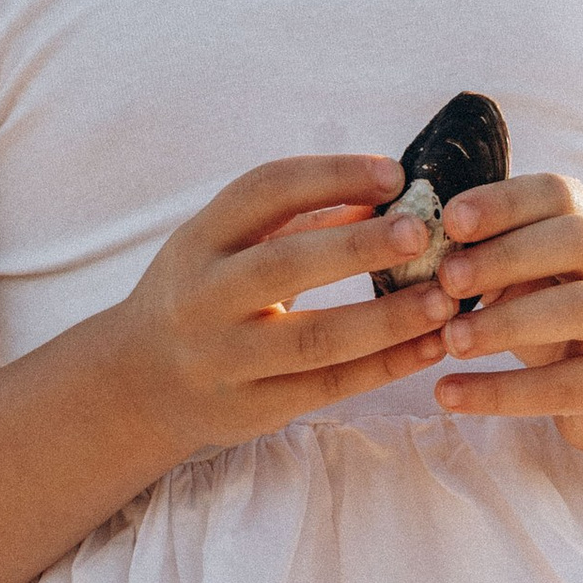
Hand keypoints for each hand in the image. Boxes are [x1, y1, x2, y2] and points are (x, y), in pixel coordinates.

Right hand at [104, 156, 455, 462]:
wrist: (137, 385)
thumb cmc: (203, 294)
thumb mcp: (228, 246)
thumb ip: (299, 221)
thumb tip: (385, 193)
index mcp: (200, 241)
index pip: (264, 192)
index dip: (330, 177)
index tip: (393, 174)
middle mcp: (205, 298)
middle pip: (284, 266)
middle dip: (358, 247)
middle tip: (423, 232)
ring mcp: (224, 359)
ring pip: (313, 340)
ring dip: (386, 320)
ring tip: (445, 299)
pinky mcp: (251, 409)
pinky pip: (328, 388)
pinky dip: (384, 366)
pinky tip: (430, 346)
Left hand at [431, 173, 582, 454]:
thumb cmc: (566, 321)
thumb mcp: (537, 280)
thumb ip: (496, 260)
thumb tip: (424, 251)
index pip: (560, 194)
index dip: (505, 202)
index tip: (451, 219)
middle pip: (577, 240)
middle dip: (507, 254)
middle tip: (447, 278)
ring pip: (581, 308)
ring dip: (508, 322)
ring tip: (451, 338)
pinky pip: (564, 385)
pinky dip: (500, 392)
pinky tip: (449, 393)